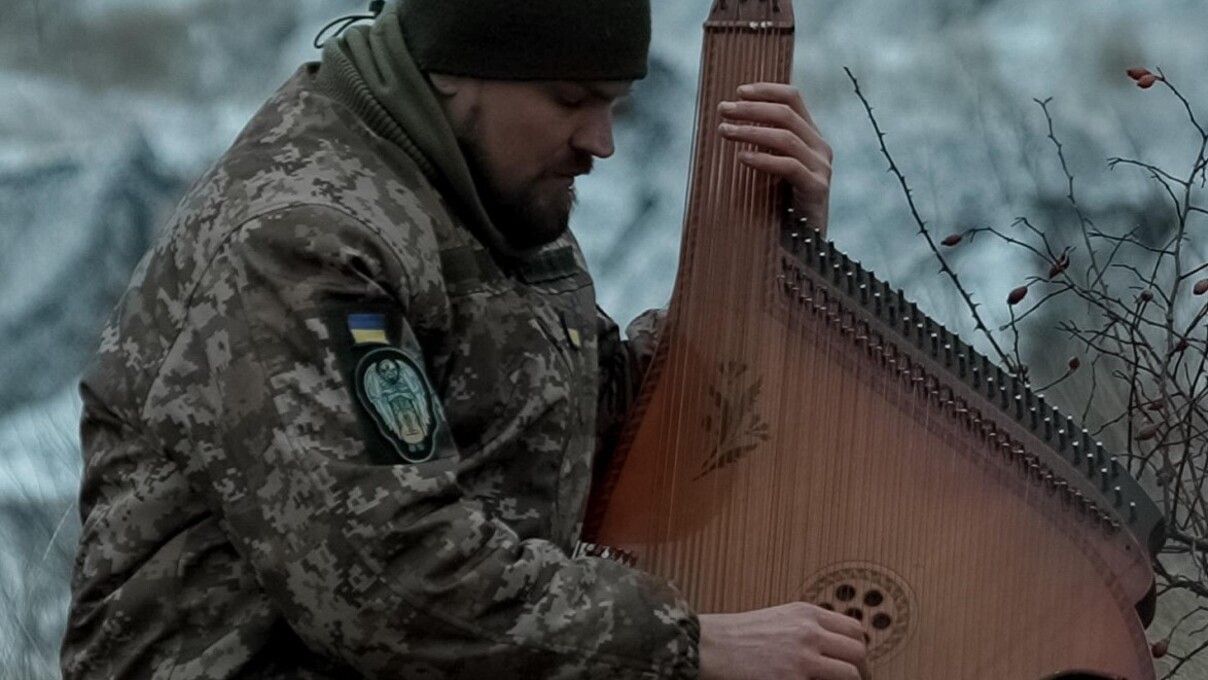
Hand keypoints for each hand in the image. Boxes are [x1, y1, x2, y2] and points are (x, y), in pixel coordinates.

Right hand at [699, 602, 869, 679]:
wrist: (711, 645)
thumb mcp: (779, 618)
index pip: (853, 630)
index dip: (857, 650)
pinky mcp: (793, 679)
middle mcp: (809, 631)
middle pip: (858, 651)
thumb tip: (831, 646)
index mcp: (806, 613)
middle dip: (860, 669)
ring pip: (851, 673)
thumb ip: (806, 627)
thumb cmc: (739, 635)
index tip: (853, 663)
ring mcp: (803, 657)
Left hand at [718, 82, 832, 233]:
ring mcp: (822, 169)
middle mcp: (820, 148)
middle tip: (722, 110)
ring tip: (723, 131)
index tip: (738, 91)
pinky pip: (789, 166)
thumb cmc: (782, 207)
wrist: (806, 247)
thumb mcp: (772, 170)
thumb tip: (729, 122)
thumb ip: (762, 146)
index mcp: (811, 138)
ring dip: (750, 131)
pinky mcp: (817, 190)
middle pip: (786, 114)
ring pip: (786, 138)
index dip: (766, 90)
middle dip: (750, 109)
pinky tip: (741, 158)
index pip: (793, 98)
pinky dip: (763, 159)